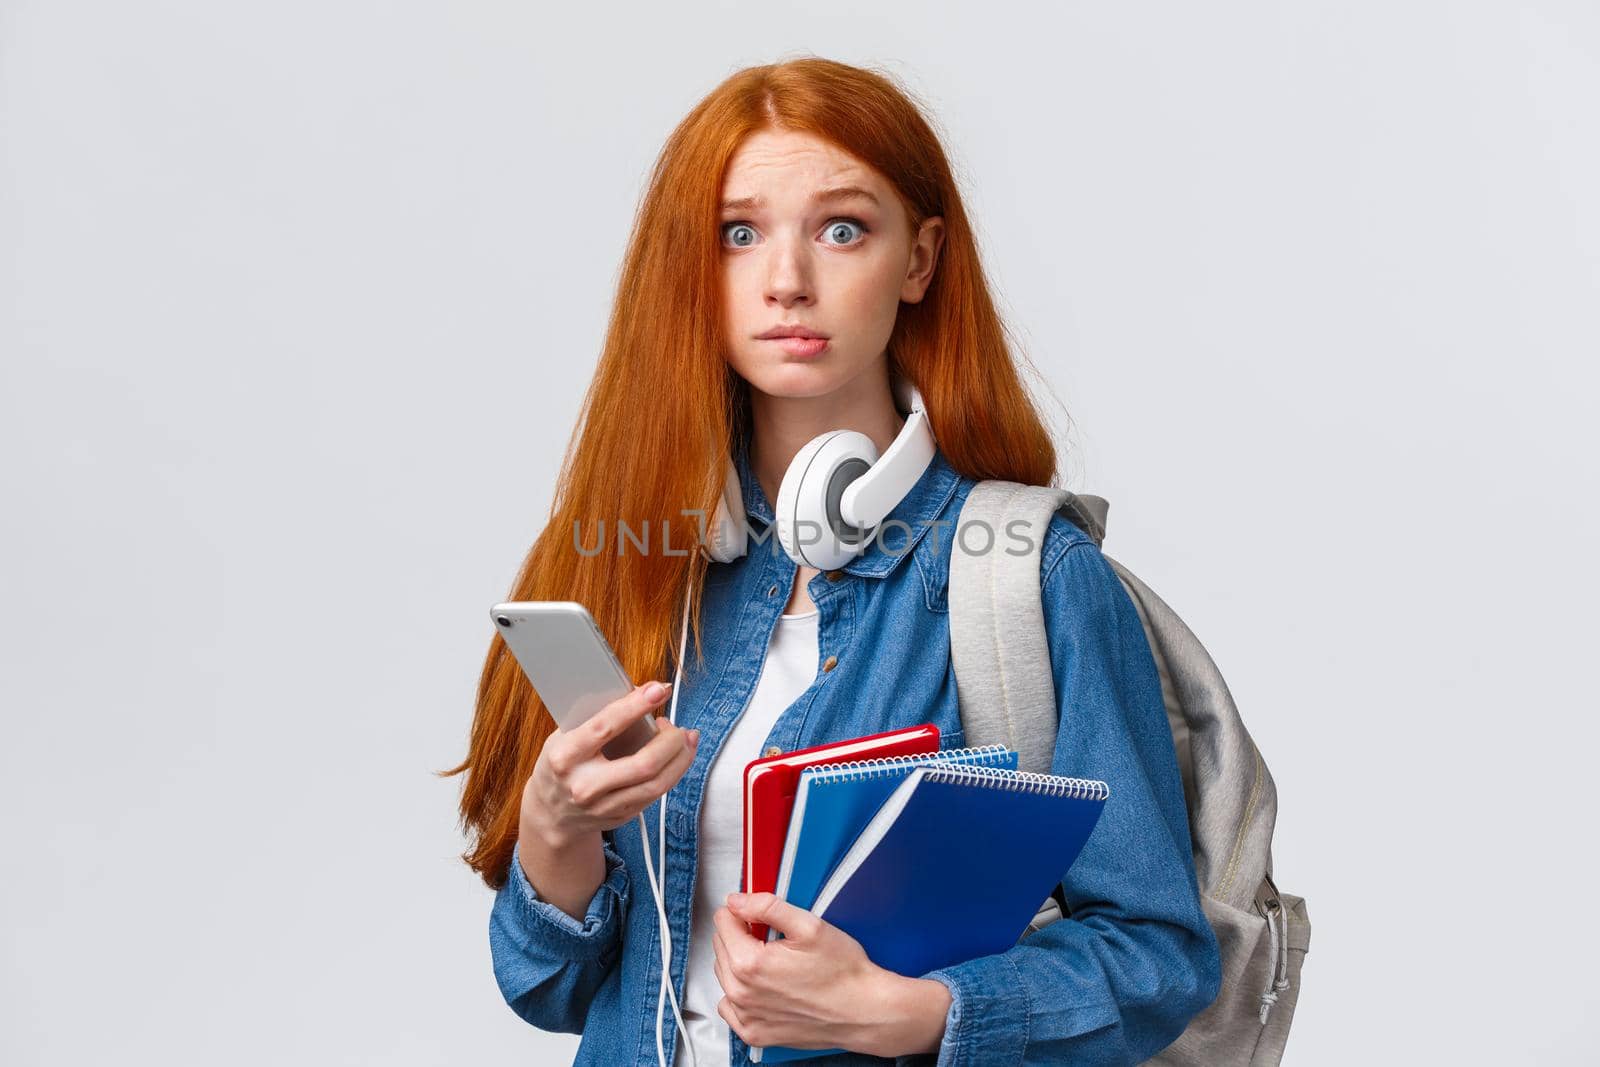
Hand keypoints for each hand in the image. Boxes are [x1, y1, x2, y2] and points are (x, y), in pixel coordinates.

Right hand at [521, 681, 698, 847]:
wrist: (551, 813)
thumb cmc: (562, 763)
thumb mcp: (564, 736)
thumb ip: (596, 717)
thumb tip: (638, 692)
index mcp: (565, 756)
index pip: (605, 727)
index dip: (635, 706)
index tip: (657, 689)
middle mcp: (584, 785)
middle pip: (643, 763)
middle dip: (670, 740)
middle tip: (678, 725)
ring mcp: (603, 806)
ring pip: (656, 783)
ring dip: (681, 758)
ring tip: (687, 738)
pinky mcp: (620, 817)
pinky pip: (656, 794)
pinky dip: (674, 772)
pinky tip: (680, 756)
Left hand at [711, 892, 950, 1056]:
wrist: (864, 1012)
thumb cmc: (843, 973)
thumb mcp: (809, 926)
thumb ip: (767, 907)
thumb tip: (737, 900)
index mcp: (750, 963)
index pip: (723, 921)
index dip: (742, 911)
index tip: (758, 915)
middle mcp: (741, 993)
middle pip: (721, 947)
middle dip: (740, 935)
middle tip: (771, 937)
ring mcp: (746, 1017)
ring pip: (724, 975)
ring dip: (739, 962)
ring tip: (772, 961)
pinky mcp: (754, 1033)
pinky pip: (730, 1006)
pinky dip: (740, 993)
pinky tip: (764, 987)